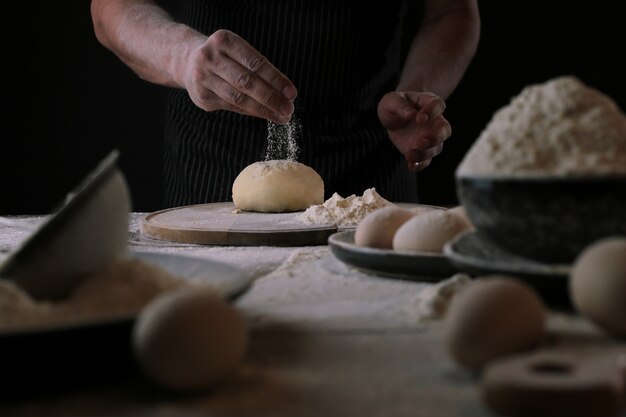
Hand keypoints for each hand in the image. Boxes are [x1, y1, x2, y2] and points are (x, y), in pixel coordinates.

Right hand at [180, 29, 296, 123]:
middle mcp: (210, 57)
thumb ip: (257, 68)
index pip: (255, 63)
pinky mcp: (202, 96)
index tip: (292, 93)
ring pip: (239, 98)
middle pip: (247, 82)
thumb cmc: (223, 56)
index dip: (276, 79)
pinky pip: (232, 107)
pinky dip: (251, 112)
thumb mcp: (237, 51)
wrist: (186, 61)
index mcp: (224, 41)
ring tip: (280, 116)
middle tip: (288, 109)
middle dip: (271, 98)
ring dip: (263, 109)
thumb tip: (284, 93)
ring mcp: (203, 78)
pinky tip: (264, 114)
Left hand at [377, 91, 451, 171]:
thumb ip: (401, 106)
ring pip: (437, 147)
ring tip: (410, 155)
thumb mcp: (392, 101)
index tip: (419, 119)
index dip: (432, 112)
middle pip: (444, 130)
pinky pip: (426, 160)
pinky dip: (420, 164)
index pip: (438, 105)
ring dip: (425, 153)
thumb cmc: (395, 104)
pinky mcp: (422, 150)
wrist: (392, 118)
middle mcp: (435, 121)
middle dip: (435, 138)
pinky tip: (411, 166)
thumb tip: (412, 114)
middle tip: (421, 142)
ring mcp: (430, 137)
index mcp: (429, 103)